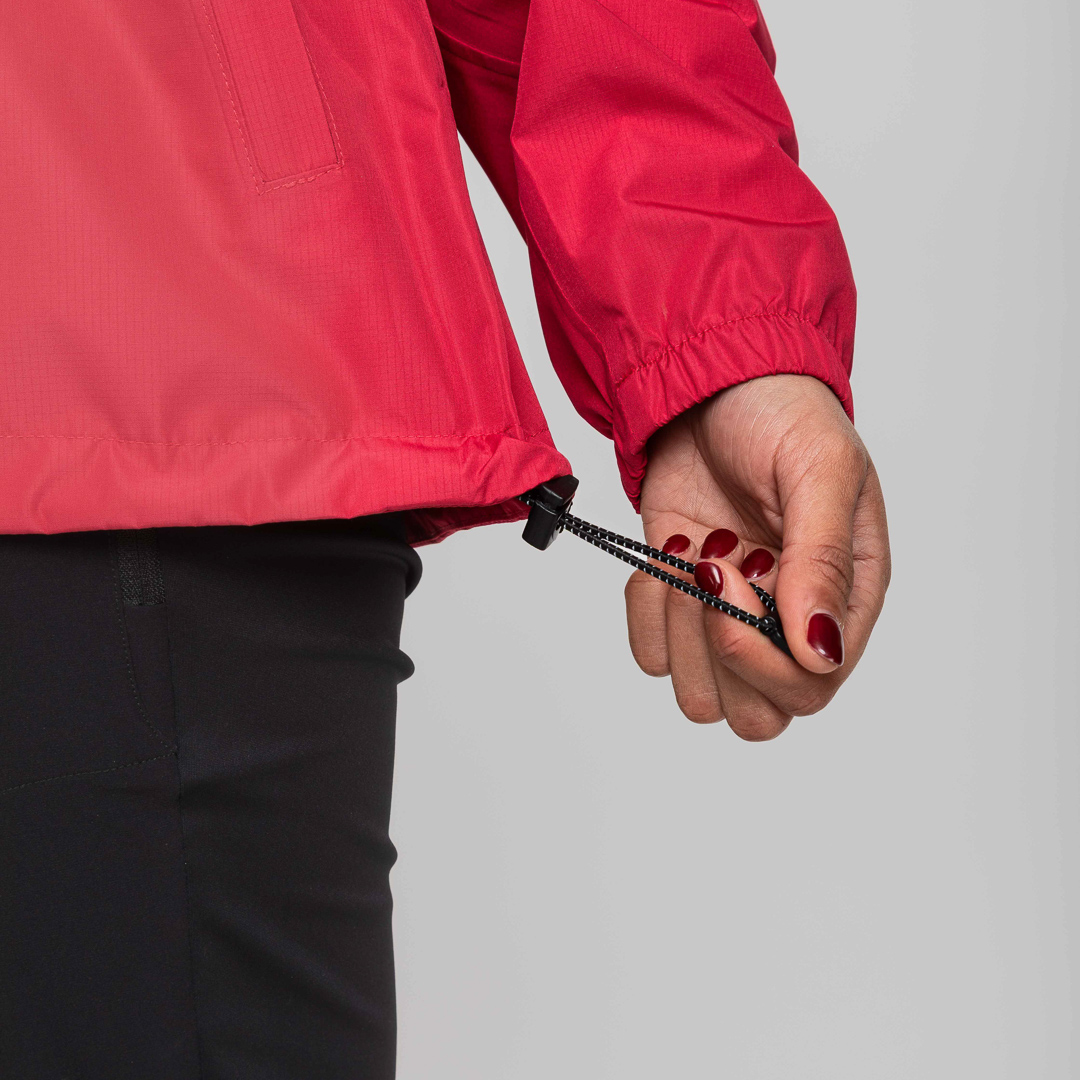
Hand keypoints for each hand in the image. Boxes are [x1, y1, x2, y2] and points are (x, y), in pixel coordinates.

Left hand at [626, 374, 889, 739]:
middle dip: (719, 650)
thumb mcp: (820, 471)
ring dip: (680, 629)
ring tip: (690, 554)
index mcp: (845, 598)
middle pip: (759, 715)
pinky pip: (651, 656)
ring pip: (700, 698)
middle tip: (711, 566)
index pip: (812, 687)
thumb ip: (823, 560)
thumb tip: (819, 650)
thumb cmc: (782, 416)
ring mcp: (730, 620)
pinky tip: (666, 553)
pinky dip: (645, 609)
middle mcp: (789, 623)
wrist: (712, 386)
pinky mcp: (679, 605)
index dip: (762, 655)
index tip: (735, 575)